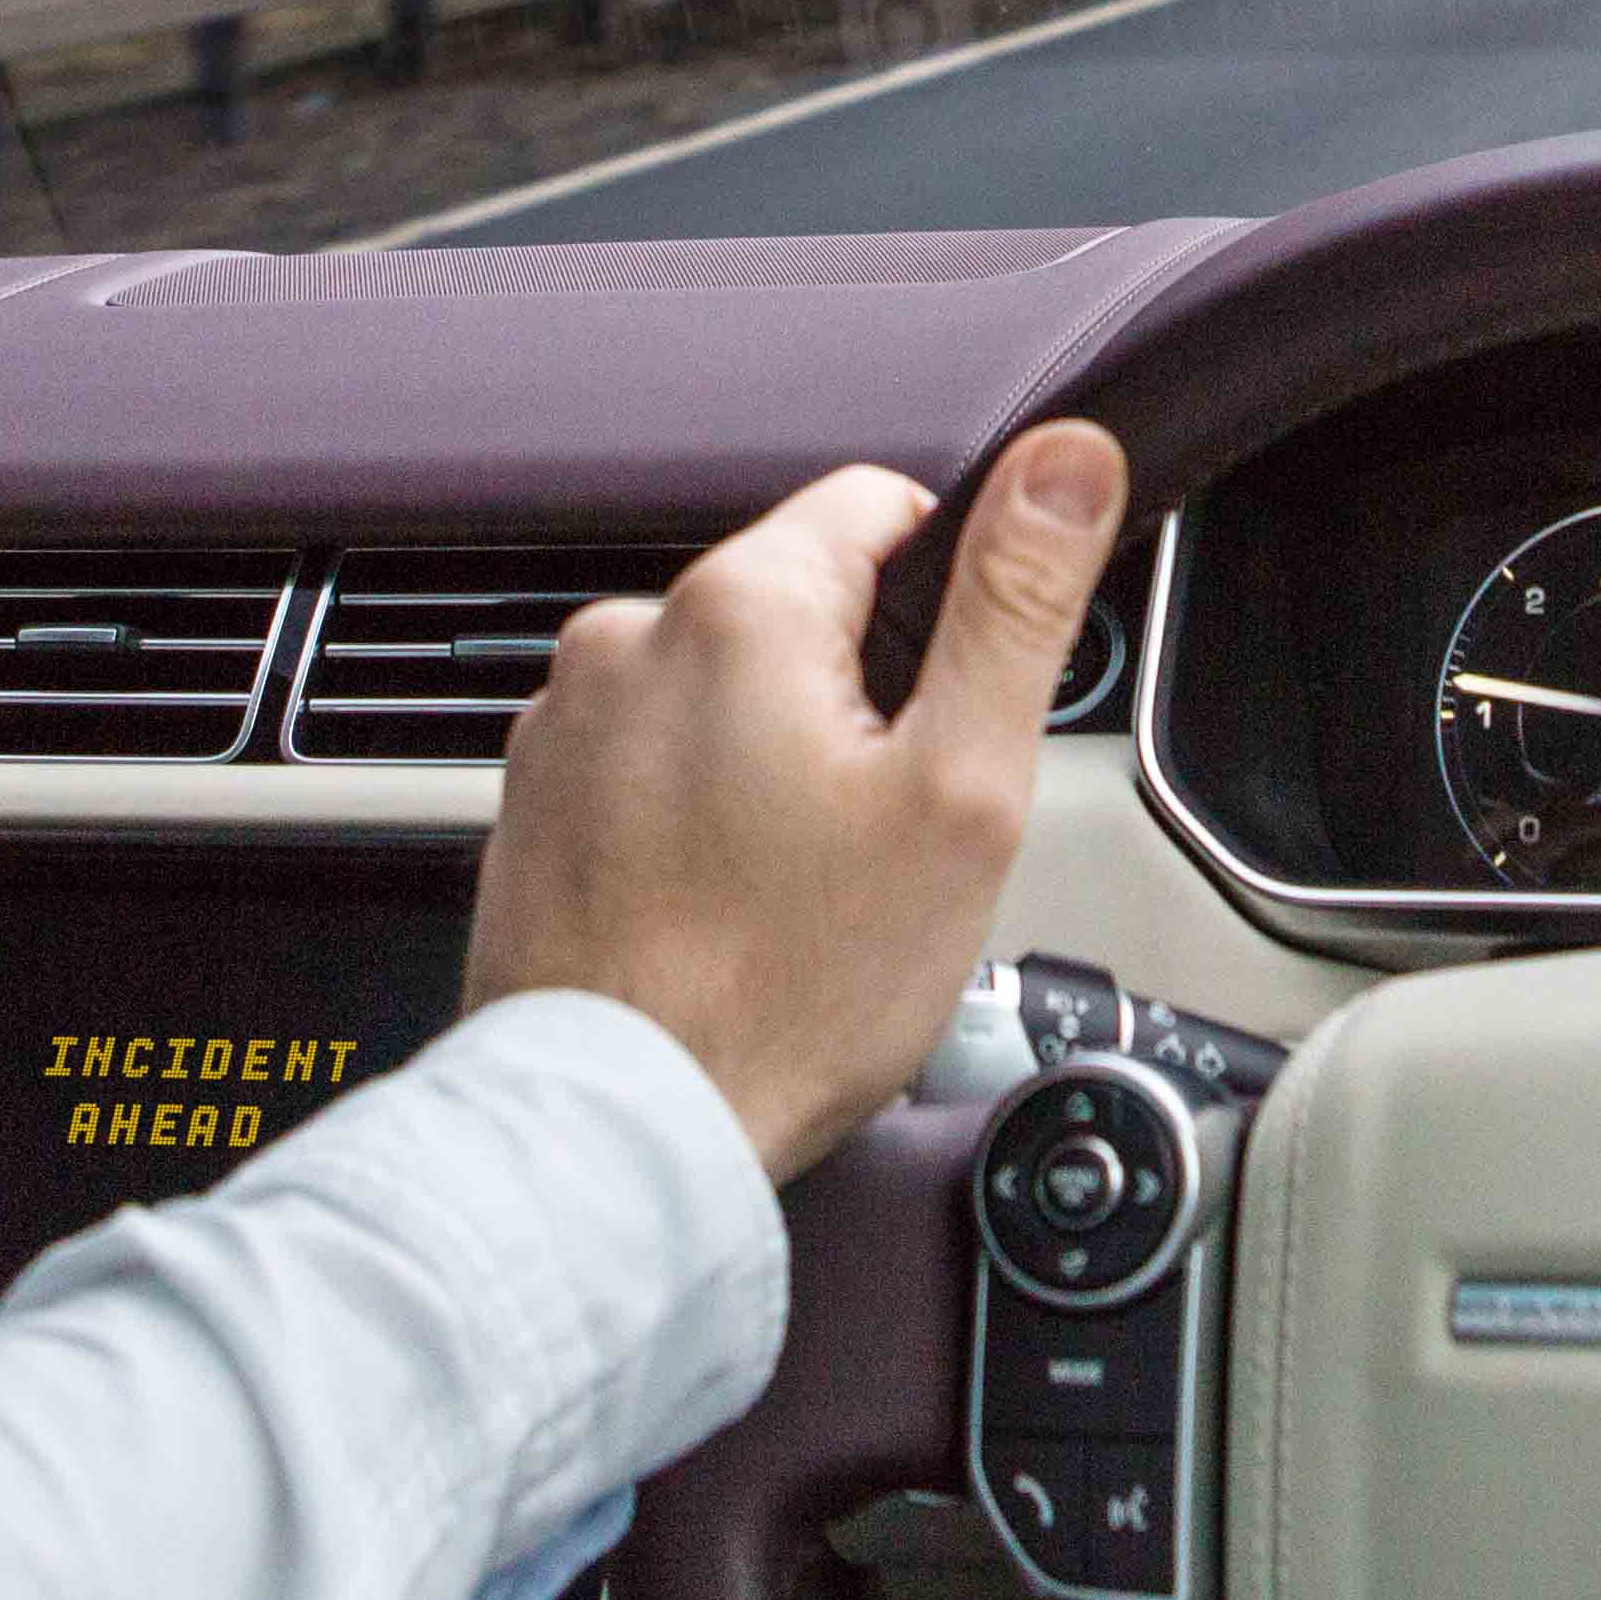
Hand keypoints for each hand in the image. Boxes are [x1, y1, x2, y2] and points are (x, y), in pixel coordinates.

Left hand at [466, 425, 1129, 1173]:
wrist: (621, 1138)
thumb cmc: (787, 991)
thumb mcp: (960, 791)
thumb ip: (1016, 605)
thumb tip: (1066, 461)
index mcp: (740, 609)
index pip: (883, 506)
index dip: (949, 605)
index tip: (948, 714)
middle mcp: (626, 640)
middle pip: (799, 609)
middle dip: (857, 698)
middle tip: (881, 831)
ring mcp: (565, 726)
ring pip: (722, 692)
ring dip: (768, 757)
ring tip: (795, 886)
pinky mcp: (533, 804)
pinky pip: (649, 765)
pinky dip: (695, 815)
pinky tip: (723, 908)